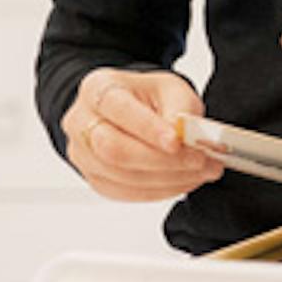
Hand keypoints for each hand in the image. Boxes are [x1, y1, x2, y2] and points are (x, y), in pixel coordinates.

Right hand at [60, 67, 216, 202]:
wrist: (132, 112)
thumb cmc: (147, 98)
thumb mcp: (171, 88)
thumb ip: (180, 109)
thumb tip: (185, 138)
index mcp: (97, 88)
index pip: (118, 109)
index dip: (148, 128)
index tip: (177, 142)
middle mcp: (81, 122)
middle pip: (113, 149)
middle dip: (161, 160)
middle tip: (198, 160)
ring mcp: (83, 155)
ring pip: (122, 176)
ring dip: (168, 178)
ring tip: (200, 172)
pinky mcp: (95, 179)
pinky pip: (127, 192)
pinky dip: (161, 190)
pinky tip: (183, 181)